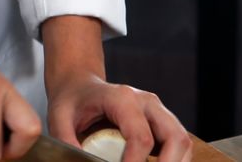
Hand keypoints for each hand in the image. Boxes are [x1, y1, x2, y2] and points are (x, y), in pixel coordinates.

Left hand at [47, 74, 190, 161]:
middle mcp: (147, 102)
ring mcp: (158, 111)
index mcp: (123, 98)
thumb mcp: (59, 117)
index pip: (141, 137)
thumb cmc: (72, 100)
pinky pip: (178, 144)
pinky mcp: (162, 122)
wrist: (80, 86)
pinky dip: (173, 160)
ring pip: (182, 141)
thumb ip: (67, 141)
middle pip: (175, 137)